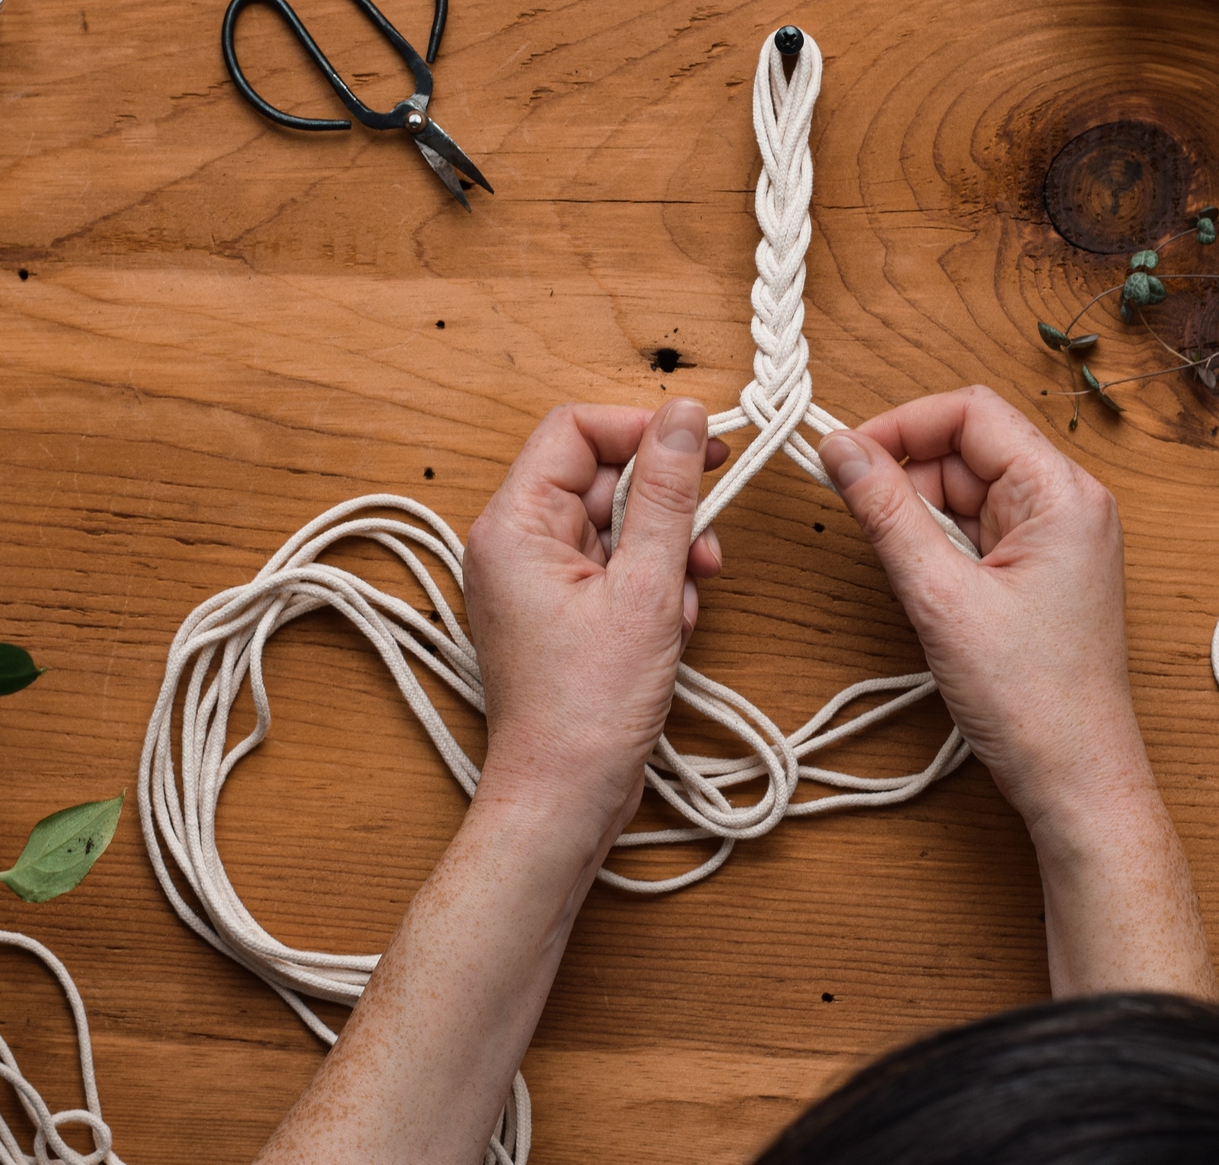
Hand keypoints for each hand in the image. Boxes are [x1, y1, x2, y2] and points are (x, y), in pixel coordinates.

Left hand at [463, 398, 725, 844]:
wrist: (564, 799)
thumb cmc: (587, 710)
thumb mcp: (647, 589)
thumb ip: (669, 495)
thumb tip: (685, 418)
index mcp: (513, 525)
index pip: (575, 430)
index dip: (643, 430)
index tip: (702, 448)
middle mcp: (513, 545)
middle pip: (602, 479)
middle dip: (666, 510)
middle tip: (705, 548)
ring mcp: (535, 581)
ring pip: (617, 527)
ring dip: (666, 556)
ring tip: (685, 604)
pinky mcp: (559, 613)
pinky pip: (614, 570)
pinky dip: (652, 590)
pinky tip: (670, 631)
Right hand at [818, 387, 1215, 997]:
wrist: (1077, 781)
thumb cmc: (1031, 700)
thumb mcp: (940, 597)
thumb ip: (885, 513)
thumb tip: (838, 449)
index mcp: (1062, 494)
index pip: (970, 412)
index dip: (900, 425)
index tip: (843, 457)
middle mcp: (1068, 504)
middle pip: (966, 448)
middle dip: (905, 476)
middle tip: (860, 521)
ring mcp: (1057, 540)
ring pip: (965, 491)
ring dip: (920, 518)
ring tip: (907, 577)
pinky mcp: (1041, 573)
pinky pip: (977, 532)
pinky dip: (939, 548)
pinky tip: (926, 589)